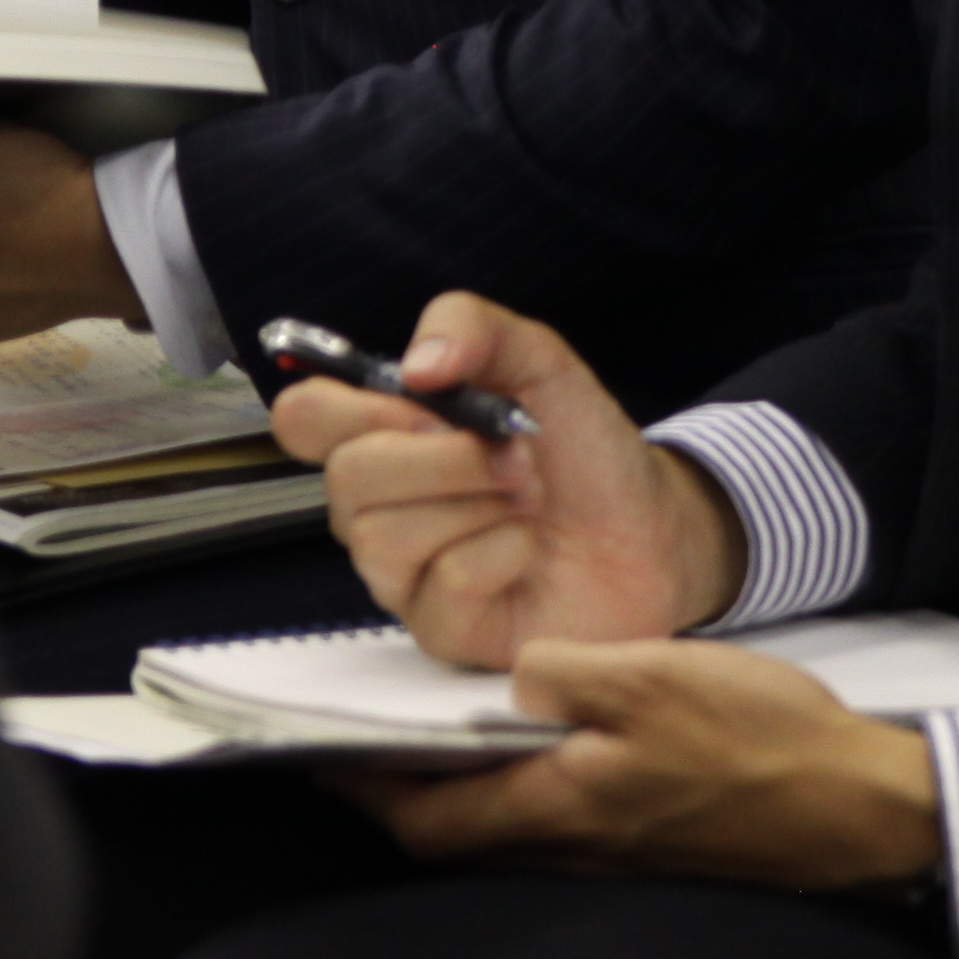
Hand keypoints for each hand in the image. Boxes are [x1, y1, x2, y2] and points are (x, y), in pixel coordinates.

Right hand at [274, 290, 741, 664]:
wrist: (654, 528)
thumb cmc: (586, 452)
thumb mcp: (544, 363)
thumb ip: (477, 329)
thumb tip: (418, 363)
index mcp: (389, 436)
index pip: (303, 416)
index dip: (345, 404)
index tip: (421, 398)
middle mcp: (380, 506)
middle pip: (346, 475)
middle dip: (444, 454)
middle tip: (510, 454)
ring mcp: (404, 573)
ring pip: (385, 534)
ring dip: (479, 501)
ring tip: (528, 499)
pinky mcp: (440, 628)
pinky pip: (443, 584)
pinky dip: (504, 554)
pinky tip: (531, 552)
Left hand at [339, 639, 940, 888]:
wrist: (854, 802)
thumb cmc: (761, 741)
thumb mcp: (653, 676)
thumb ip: (566, 673)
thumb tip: (516, 676)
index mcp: (561, 806)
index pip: (427, 817)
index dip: (366, 787)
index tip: (326, 751)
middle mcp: (575, 844)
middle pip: (461, 829)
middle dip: (407, 790)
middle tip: (376, 736)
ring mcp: (615, 850)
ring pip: (509, 823)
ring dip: (467, 784)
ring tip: (449, 727)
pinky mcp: (652, 839)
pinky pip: (562, 816)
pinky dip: (528, 781)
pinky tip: (550, 736)